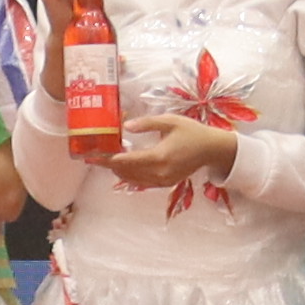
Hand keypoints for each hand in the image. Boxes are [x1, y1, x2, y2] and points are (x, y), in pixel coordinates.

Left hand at [104, 112, 240, 191]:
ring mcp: (163, 180)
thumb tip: (125, 126)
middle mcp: (159, 172)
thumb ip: (146, 123)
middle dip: (109, 165)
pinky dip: (131, 175)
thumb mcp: (169, 121)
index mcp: (159, 157)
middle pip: (126, 172)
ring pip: (133, 179)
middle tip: (96, 156)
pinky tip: (124, 167)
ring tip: (107, 160)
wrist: (211, 149)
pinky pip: (142, 182)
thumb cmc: (191, 132)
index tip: (92, 157)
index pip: (126, 161)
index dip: (107, 159)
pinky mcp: (166, 183)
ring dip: (119, 171)